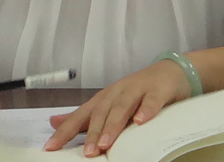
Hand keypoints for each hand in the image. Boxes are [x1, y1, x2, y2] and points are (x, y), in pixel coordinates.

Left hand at [45, 59, 191, 155]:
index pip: (81, 115)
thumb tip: (54, 123)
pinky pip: (152, 100)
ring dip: (113, 125)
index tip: (52, 147)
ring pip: (123, 106)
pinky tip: (141, 121)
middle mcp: (118, 92)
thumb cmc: (138, 91)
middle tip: (89, 152)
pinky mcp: (159, 89)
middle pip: (102, 112)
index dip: (66, 131)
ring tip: (106, 143)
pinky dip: (146, 110)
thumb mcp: (109, 102)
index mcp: (104, 98)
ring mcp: (138, 89)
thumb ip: (84, 116)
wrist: (171, 71)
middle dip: (93, 132)